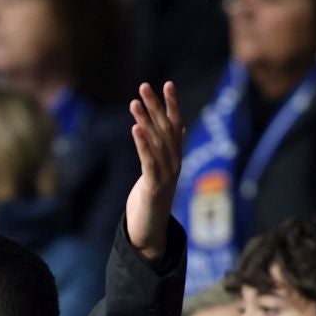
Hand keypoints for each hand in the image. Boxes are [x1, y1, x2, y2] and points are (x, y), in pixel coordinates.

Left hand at [125, 81, 183, 262]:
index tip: (167, 84)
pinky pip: (148, 161)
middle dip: (156, 106)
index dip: (172, 105)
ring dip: (146, 121)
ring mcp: (166, 175)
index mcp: (175, 157)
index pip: (176, 125)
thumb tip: (180, 126)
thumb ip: (169, 147)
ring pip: (157, 143)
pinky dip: (143, 144)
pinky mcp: (154, 187)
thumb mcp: (161, 169)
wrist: (150, 231)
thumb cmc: (153, 198)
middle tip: (144, 86)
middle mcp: (175, 163)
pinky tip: (136, 129)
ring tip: (134, 103)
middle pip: (166, 130)